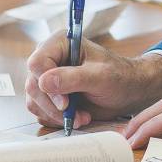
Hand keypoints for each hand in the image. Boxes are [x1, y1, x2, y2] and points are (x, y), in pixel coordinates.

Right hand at [24, 32, 161, 128]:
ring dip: (56, 115)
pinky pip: (40, 111)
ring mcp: (47, 77)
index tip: (66, 103)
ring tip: (81, 117)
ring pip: (34, 100)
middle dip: (54, 105)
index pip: (37, 63)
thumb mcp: (100, 77)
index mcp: (60, 43)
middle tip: (76, 115)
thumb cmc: (119, 77)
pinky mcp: (49, 94)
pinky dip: (57, 119)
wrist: (128, 91)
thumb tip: (44, 82)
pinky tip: (78, 117)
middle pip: (32, 84)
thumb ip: (73, 78)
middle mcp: (50, 58)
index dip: (47, 85)